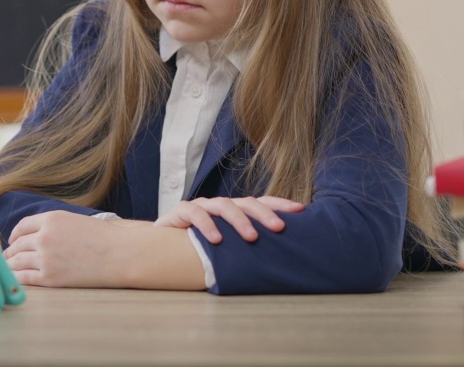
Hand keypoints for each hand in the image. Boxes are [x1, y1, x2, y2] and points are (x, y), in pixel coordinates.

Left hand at [3, 210, 140, 287]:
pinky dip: (17, 278)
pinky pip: (24, 277)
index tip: (12, 240)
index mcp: (51, 219)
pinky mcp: (50, 278)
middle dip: (11, 252)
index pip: (22, 226)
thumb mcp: (74, 221)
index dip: (15, 235)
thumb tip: (34, 236)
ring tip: (10, 268)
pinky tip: (17, 279)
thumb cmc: (102, 238)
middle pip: (17, 245)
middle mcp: (44, 237)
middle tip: (9, 257)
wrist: (119, 254)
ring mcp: (45, 258)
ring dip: (11, 265)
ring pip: (17, 262)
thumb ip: (53, 226)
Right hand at [153, 196, 304, 243]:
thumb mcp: (227, 247)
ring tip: (251, 238)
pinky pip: (196, 213)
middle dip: (265, 214)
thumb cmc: (201, 248)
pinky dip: (207, 225)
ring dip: (240, 221)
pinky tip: (216, 240)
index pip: (262, 203)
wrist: (162, 246)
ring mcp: (203, 205)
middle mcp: (222, 205)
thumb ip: (245, 248)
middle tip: (280, 228)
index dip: (280, 205)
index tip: (301, 211)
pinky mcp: (183, 210)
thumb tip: (279, 261)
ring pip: (225, 205)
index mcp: (236, 211)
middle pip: (247, 202)